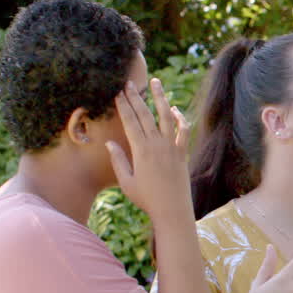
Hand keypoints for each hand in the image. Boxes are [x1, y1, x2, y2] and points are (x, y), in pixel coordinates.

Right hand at [109, 78, 190, 220]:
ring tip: (156, 82)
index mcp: (141, 150)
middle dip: (136, 97)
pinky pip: (183, 131)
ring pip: (166, 116)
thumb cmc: (146, 199)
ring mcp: (172, 147)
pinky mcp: (183, 153)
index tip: (118, 92)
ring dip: (161, 98)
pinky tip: (174, 110)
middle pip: (145, 114)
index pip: (130, 121)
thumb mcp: (126, 181)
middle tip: (129, 83)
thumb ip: (118, 160)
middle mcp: (157, 145)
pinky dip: (180, 118)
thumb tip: (109, 142)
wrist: (172, 210)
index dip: (123, 105)